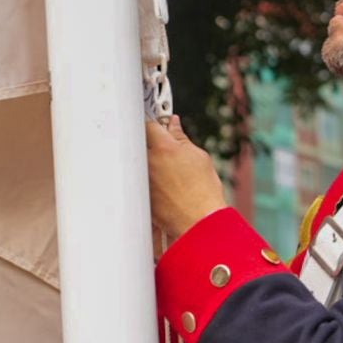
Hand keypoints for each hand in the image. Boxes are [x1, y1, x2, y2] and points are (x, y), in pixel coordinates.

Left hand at [145, 119, 227, 239]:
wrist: (199, 221)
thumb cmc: (203, 191)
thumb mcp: (199, 157)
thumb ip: (182, 138)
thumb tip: (174, 125)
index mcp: (163, 148)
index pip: (150, 123)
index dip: (155, 121)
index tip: (159, 121)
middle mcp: (147, 162)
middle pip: (140, 141)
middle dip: (150, 140)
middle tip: (164, 143)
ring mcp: (141, 179)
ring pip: (138, 161)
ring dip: (149, 159)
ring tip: (169, 169)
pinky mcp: (140, 195)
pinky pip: (139, 179)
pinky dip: (149, 178)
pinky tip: (166, 184)